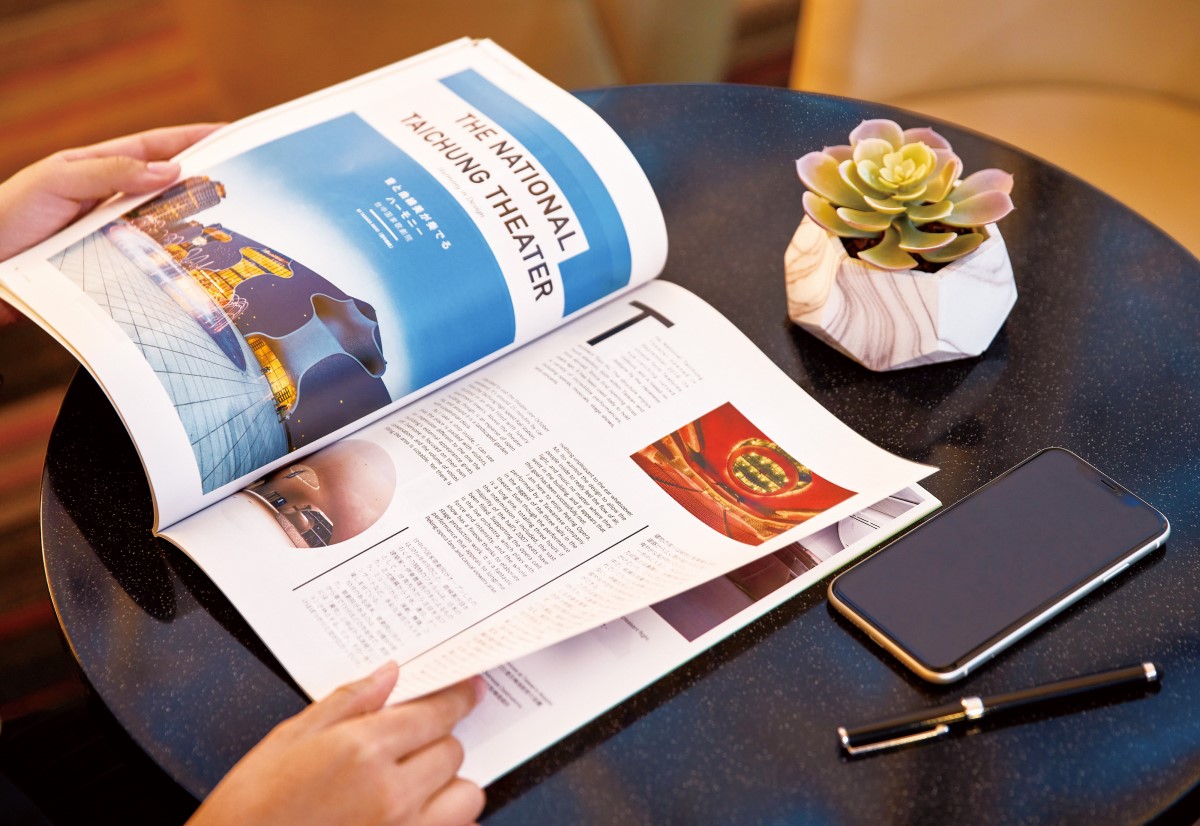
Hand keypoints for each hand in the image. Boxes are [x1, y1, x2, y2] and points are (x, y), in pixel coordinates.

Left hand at [0, 123, 221, 260]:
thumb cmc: (8, 215)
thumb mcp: (56, 181)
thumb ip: (111, 172)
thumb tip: (171, 169)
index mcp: (100, 168)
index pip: (158, 147)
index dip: (197, 139)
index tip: (234, 135)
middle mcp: (111, 200)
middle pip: (170, 188)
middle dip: (208, 184)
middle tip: (245, 187)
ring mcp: (113, 234)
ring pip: (165, 227)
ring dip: (196, 230)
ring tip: (231, 230)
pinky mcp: (112, 268)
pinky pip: (152, 262)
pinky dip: (175, 264)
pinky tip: (196, 270)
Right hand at [189, 662, 485, 825]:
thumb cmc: (248, 812)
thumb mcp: (288, 741)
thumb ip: (346, 703)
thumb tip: (387, 675)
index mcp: (362, 751)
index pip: (436, 713)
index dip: (457, 697)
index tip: (469, 690)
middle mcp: (391, 794)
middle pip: (453, 750)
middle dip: (438, 740)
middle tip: (410, 742)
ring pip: (466, 796)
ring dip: (448, 785)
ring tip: (415, 784)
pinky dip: (445, 822)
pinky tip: (412, 816)